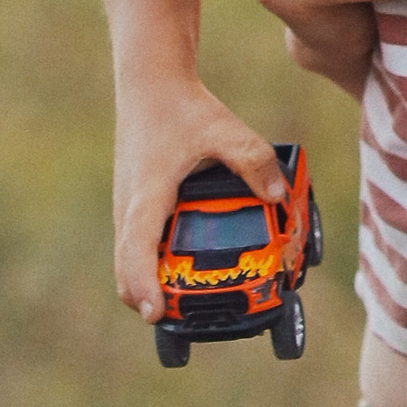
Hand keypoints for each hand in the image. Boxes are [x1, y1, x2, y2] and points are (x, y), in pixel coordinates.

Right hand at [113, 79, 287, 321]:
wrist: (149, 86)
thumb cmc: (182, 108)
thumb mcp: (223, 129)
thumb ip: (253, 159)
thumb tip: (279, 197)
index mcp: (146, 197)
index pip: (135, 250)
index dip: (144, 286)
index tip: (156, 313)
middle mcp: (129, 211)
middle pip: (128, 272)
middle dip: (152, 301)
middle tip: (189, 320)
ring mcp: (128, 213)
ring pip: (130, 264)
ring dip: (152, 286)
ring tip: (193, 303)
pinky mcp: (134, 211)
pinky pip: (139, 251)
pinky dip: (154, 268)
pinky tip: (186, 271)